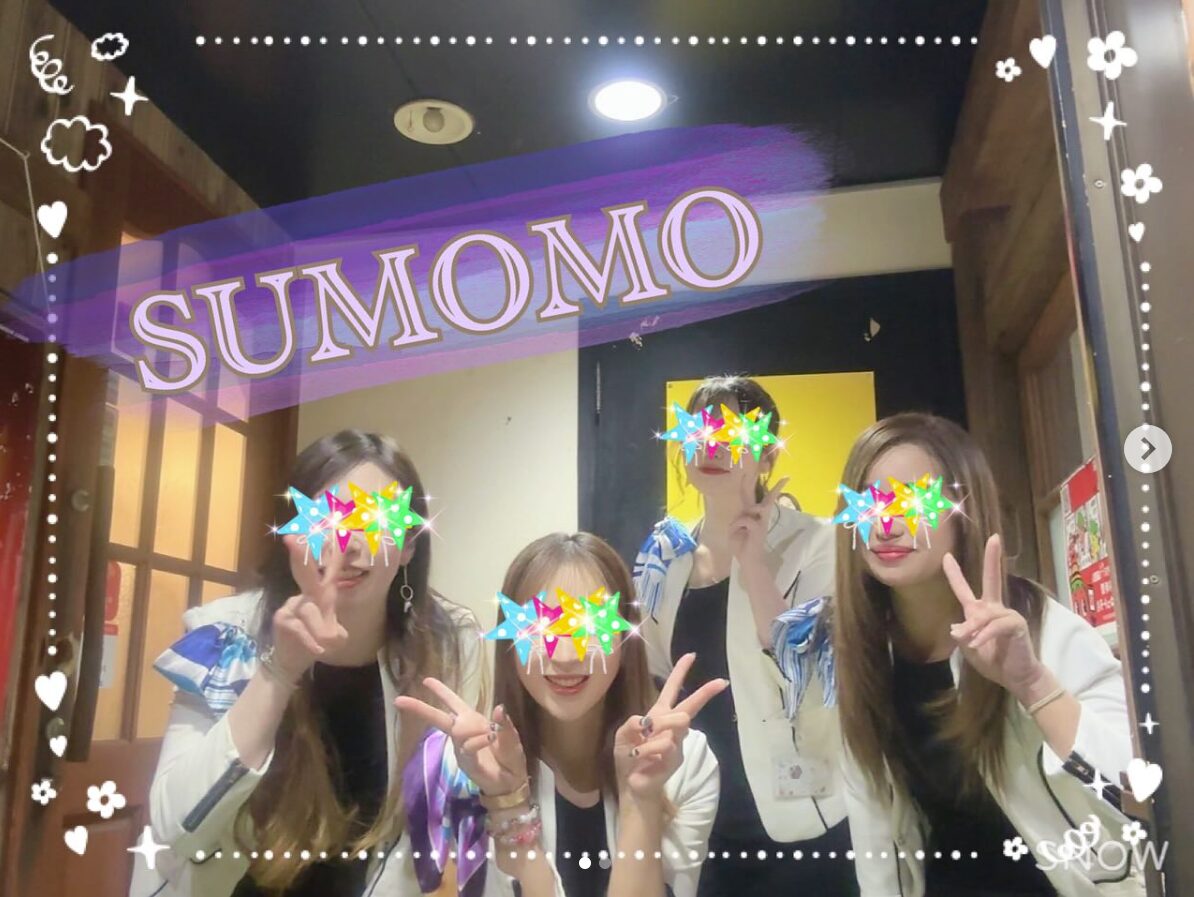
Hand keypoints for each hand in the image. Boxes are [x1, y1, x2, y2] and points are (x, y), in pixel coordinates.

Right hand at [269, 536, 349, 681]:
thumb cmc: (314, 640)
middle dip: (301, 554)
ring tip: (328, 645)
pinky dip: (311, 641)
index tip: (338, 530)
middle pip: (304, 572)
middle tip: (292, 538)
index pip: (327, 570)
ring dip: (323, 632)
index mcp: (319, 593)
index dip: (332, 552)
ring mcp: (290, 606)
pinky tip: (319, 650)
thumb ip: (334, 630)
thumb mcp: (331, 635)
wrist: (289, 661)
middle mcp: (304, 594)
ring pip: (310, 611)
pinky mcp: (282, 620)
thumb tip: (337, 635)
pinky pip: (299, 627)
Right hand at [395, 679, 527, 797]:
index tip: (426, 680)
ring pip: (457, 730)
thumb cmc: (510, 755)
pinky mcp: (465, 762)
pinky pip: (467, 747)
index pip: (454, 702)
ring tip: (491, 735)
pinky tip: (488, 739)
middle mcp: (463, 732)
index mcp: (472, 720)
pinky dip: (478, 741)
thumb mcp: (511, 736)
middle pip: (438, 717)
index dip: (441, 692)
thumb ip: (504, 723)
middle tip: (399, 700)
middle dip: (420, 708)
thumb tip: (499, 707)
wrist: (513, 781)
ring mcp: (461, 747)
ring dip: (475, 730)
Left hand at [614, 653, 727, 801]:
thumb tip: (649, 722)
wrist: (631, 783)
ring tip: (642, 744)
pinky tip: (640, 757)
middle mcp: (671, 726)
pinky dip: (647, 749)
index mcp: (658, 714)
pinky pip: (665, 744)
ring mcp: (677, 742)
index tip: (691, 655)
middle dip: (705, 692)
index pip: (671, 689)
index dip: (680, 672)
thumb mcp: (623, 735)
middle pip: (690, 705)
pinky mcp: (676, 757)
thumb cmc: (628, 755)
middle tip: (721, 682)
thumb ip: (633, 723)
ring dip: (656, 730)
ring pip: (677, 721)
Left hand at [729, 474, 786, 570]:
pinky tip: (739, 534)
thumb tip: (746, 514)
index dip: (755, 485)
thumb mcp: (734, 529)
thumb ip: (739, 518)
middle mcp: (760, 518)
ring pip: (759, 507)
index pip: (755, 498)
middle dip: (777, 488)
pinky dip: (738, 526)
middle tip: (787, 477)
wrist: (747, 561)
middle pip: (769, 499)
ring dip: (745, 515)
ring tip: (738, 529)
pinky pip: (746, 520)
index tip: (760, 475)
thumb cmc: (740, 545)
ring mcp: (762, 522)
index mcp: (753, 516)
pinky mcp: (759, 528)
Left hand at [943, 534, 1046, 698]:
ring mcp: (1007, 614)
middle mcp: (994, 608)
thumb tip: (956, 627)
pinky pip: (996, 626)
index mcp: (979, 611)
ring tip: (970, 642)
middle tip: (995, 538)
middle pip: (992, 579)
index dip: (955, 574)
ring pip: (983, 615)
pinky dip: (985, 635)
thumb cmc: (992, 660)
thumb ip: (963, 636)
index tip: (947, 556)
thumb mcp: (969, 648)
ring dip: (973, 629)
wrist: (1016, 677)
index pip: (964, 590)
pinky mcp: (1017, 624)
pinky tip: (977, 644)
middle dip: (993, 558)